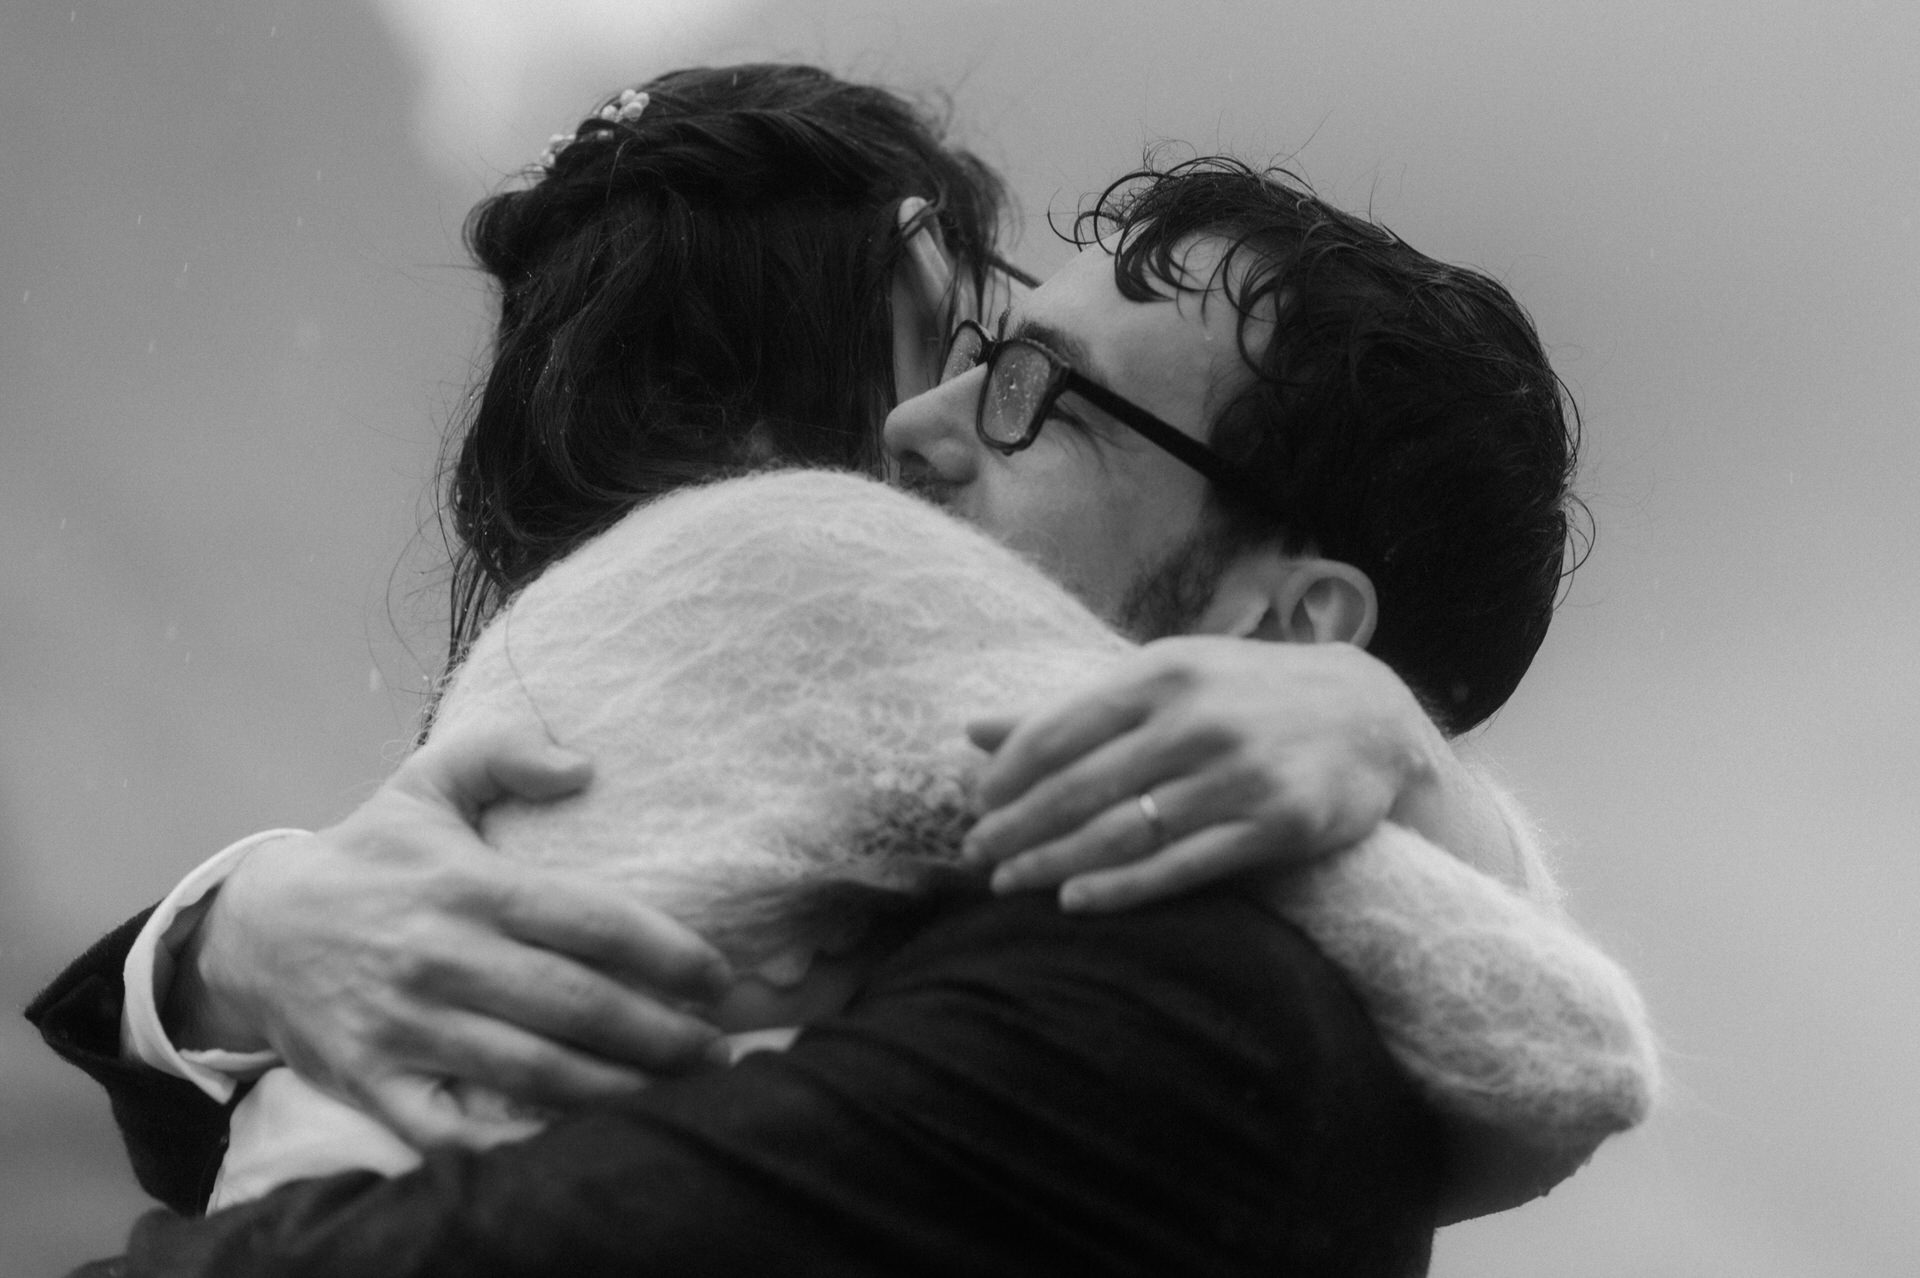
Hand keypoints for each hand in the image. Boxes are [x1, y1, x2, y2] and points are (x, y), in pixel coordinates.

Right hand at [168, 726, 734, 1148]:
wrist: (254, 932)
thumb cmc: (368, 855)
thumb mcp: (426, 782)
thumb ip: (504, 752)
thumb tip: (585, 765)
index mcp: (469, 886)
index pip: (592, 921)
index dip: (668, 953)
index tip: (720, 976)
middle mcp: (443, 958)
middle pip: (577, 1006)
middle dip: (662, 1034)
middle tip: (719, 1048)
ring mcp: (407, 1026)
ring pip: (533, 1073)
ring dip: (617, 1090)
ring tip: (679, 1090)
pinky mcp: (375, 1082)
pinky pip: (455, 1129)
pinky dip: (517, 1142)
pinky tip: (577, 1138)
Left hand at [960, 636, 1449, 911]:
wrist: (1371, 717)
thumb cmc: (1246, 696)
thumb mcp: (1165, 681)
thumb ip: (1072, 709)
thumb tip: (972, 731)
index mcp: (1164, 673)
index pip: (1062, 727)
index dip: (1010, 774)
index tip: (974, 805)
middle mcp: (1198, 719)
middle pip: (1084, 785)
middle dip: (1019, 825)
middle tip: (974, 856)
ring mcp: (1240, 773)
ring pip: (1126, 830)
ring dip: (1055, 861)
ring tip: (1008, 884)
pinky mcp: (1278, 824)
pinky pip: (1184, 865)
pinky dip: (1123, 887)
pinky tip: (1076, 900)